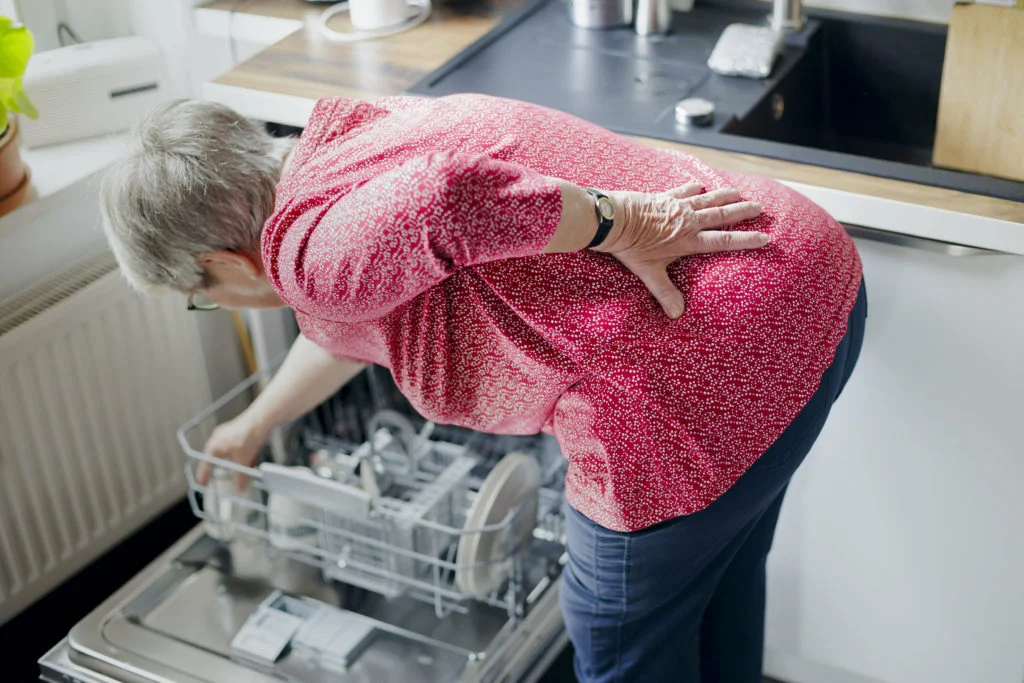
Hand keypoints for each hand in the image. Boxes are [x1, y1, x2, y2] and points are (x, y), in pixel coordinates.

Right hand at [196, 413, 268, 491]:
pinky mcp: (236, 431)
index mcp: (213, 446)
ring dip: (236, 462)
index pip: (205, 465)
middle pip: (217, 459)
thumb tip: (239, 488)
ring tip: (245, 468)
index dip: (203, 476)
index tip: (202, 484)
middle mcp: (217, 439)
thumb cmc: (248, 435)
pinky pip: (236, 446)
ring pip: (228, 453)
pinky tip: (252, 458)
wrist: (261, 420)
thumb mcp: (244, 461)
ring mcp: (226, 434)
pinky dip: (242, 454)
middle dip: (224, 469)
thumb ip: (241, 477)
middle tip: (224, 478)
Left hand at [597, 183, 766, 317]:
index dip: (746, 240)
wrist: (615, 221)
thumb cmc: (631, 247)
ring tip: (739, 193)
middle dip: (742, 212)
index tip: (765, 237)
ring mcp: (677, 206)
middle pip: (722, 216)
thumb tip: (677, 315)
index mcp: (688, 240)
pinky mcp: (664, 196)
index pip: (724, 241)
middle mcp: (688, 221)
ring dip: (725, 196)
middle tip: (760, 207)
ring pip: (708, 200)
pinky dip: (692, 188)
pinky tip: (700, 185)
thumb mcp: (650, 273)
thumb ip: (665, 293)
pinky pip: (683, 190)